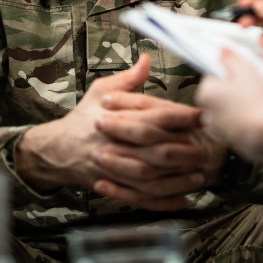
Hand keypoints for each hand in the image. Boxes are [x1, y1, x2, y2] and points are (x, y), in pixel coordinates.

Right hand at [15, 55, 204, 209]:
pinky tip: (183, 200)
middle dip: (184, 151)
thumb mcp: (101, 90)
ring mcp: (114, 169)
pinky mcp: (114, 187)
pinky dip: (163, 203)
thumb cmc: (83, 116)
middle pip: (155, 150)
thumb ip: (129, 78)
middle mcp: (116, 144)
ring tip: (199, 175)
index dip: (181, 117)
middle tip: (206, 149)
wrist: (56, 149)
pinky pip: (141, 199)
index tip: (202, 116)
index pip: (154, 116)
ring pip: (150, 178)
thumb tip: (147, 59)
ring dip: (177, 179)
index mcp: (116, 117)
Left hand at [196, 49, 262, 168]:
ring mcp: (219, 128)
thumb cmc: (254, 104)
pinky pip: (235, 125)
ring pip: (227, 111)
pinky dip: (244, 120)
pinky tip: (257, 116)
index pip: (211, 76)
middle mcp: (207, 112)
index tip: (239, 74)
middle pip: (218, 94)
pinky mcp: (231, 140)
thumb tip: (222, 50)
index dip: (228, 73)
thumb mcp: (244, 71)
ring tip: (255, 102)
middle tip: (249, 87)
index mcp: (205, 93)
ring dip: (237, 106)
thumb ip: (231, 59)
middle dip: (232, 90)